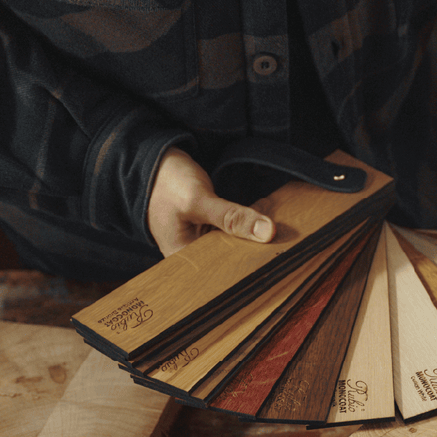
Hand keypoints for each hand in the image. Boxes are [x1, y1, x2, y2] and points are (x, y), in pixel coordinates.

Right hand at [146, 147, 273, 255]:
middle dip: (256, 249)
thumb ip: (231, 218)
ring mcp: (204, 242)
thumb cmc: (165, 183)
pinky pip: (235, 232)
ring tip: (278, 230)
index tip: (275, 256)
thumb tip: (267, 232)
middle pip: (232, 260)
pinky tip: (265, 219)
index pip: (222, 273)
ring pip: (236, 245)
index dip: (249, 266)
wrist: (153, 162)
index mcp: (183, 260)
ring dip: (255, 236)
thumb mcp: (197, 200)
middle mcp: (194, 256)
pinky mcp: (212, 229)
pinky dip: (249, 224)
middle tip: (282, 240)